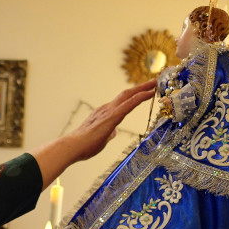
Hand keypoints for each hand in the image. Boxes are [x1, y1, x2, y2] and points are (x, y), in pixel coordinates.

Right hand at [30, 79, 155, 188]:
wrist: (73, 146)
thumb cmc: (84, 145)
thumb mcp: (101, 139)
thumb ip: (108, 134)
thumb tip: (114, 132)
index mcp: (103, 114)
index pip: (121, 102)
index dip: (133, 96)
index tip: (143, 92)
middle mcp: (106, 109)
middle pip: (126, 94)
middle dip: (140, 87)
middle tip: (153, 81)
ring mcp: (109, 111)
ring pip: (129, 96)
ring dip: (143, 88)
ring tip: (155, 83)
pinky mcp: (112, 116)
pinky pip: (129, 104)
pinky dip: (141, 97)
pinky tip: (150, 93)